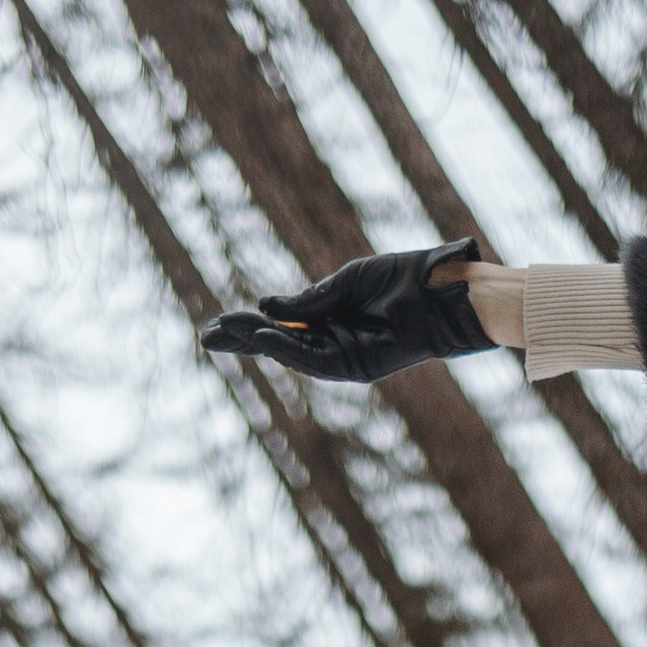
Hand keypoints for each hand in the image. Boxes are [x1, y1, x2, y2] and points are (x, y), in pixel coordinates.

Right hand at [201, 237, 496, 384]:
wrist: (440, 292)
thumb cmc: (401, 280)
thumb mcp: (346, 282)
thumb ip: (309, 301)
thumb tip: (267, 307)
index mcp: (330, 319)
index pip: (281, 325)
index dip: (250, 325)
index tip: (220, 323)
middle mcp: (333, 342)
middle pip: (279, 344)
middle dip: (243, 340)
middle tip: (206, 336)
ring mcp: (344, 356)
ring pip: (291, 354)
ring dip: (257, 344)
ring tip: (226, 333)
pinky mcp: (357, 366)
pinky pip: (314, 359)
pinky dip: (287, 350)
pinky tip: (263, 339)